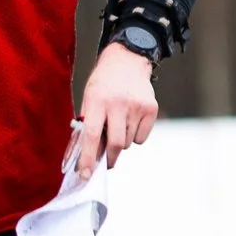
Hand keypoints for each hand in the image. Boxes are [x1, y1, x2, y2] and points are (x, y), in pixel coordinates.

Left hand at [76, 44, 158, 176]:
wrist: (127, 60)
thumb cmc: (104, 83)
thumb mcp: (89, 98)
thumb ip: (88, 124)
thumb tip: (88, 156)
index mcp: (97, 101)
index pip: (91, 135)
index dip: (87, 158)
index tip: (85, 175)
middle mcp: (118, 103)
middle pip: (115, 144)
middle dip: (109, 158)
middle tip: (106, 162)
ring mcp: (136, 106)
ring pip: (129, 142)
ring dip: (122, 141)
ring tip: (119, 124)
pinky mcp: (151, 108)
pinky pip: (141, 137)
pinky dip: (135, 136)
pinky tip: (131, 120)